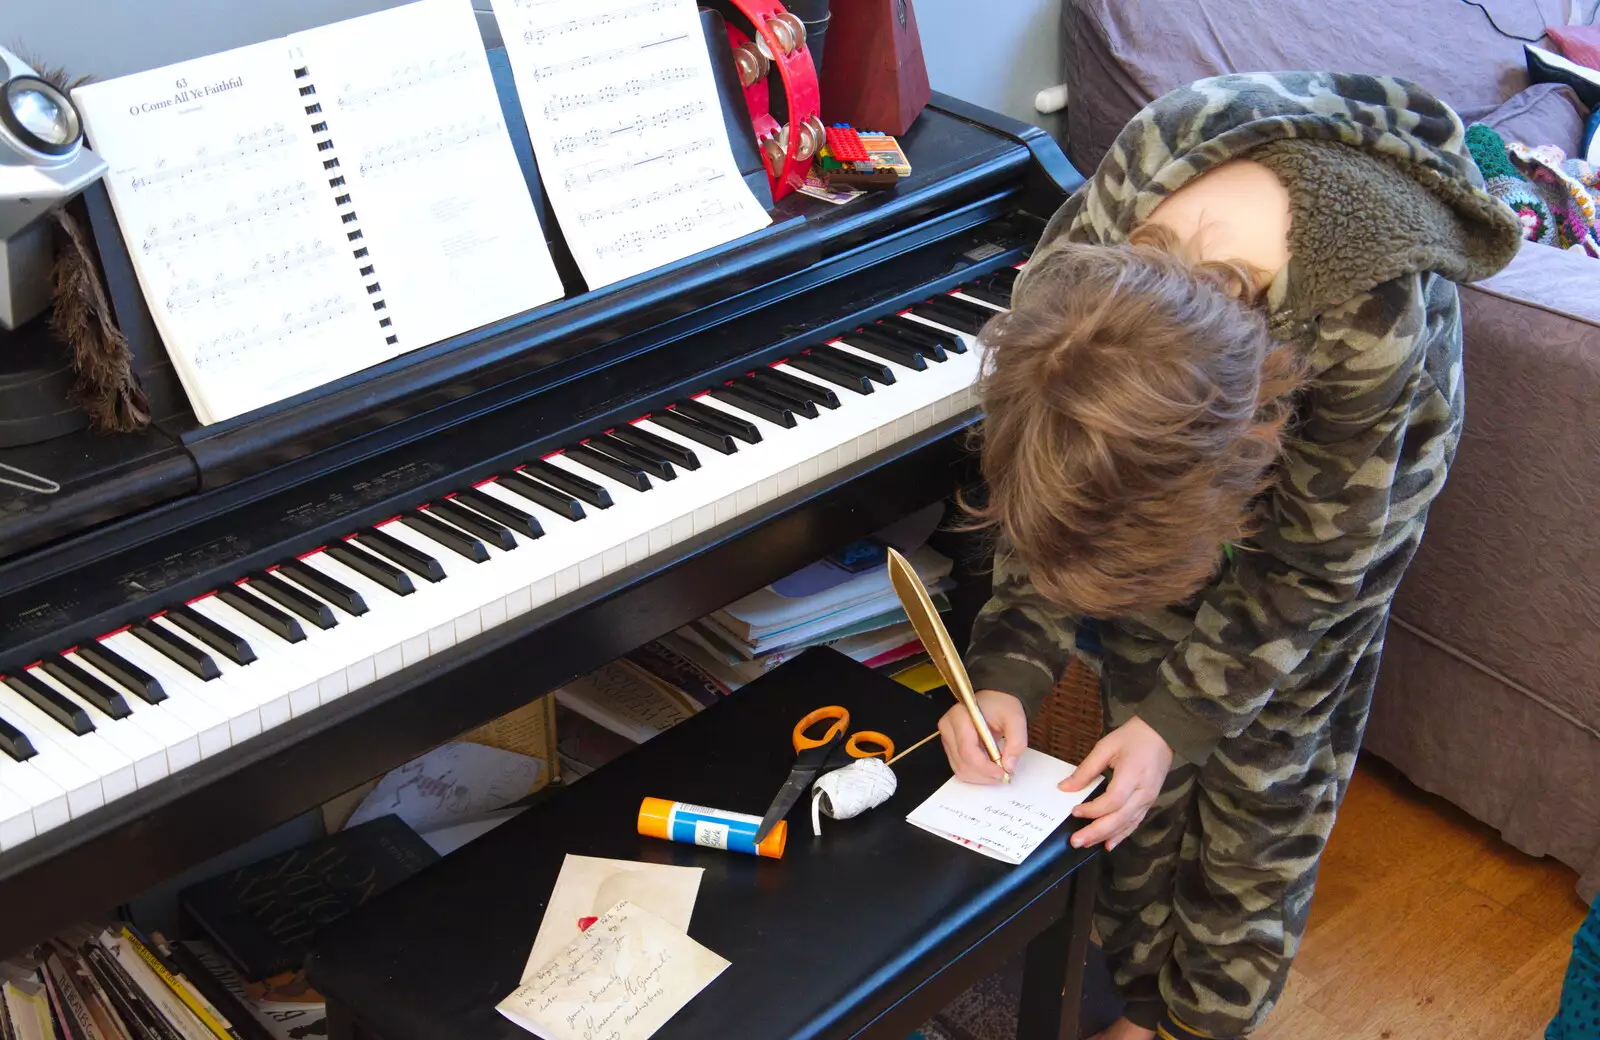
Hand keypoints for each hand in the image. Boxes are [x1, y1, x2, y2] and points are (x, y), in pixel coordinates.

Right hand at [939, 690, 1026, 783]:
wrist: (994, 700)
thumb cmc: (1002, 706)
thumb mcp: (1016, 719)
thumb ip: (1016, 742)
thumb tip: (1009, 766)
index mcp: (960, 716)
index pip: (968, 750)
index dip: (985, 767)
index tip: (1002, 773)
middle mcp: (948, 727)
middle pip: (962, 763)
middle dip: (984, 774)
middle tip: (1004, 774)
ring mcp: (947, 738)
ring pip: (960, 769)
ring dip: (980, 777)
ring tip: (997, 771)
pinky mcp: (950, 747)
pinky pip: (959, 768)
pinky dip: (975, 774)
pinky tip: (988, 768)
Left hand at [1061, 715, 1171, 850]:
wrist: (1161, 734)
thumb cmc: (1133, 737)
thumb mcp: (1106, 747)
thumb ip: (1086, 770)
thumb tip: (1065, 787)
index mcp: (1133, 774)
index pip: (1112, 800)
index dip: (1093, 809)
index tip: (1074, 811)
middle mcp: (1144, 791)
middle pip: (1119, 818)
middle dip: (1096, 832)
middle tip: (1075, 841)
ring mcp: (1149, 799)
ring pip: (1127, 824)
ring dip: (1105, 836)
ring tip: (1086, 844)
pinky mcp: (1149, 802)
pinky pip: (1134, 822)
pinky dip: (1121, 835)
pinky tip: (1108, 844)